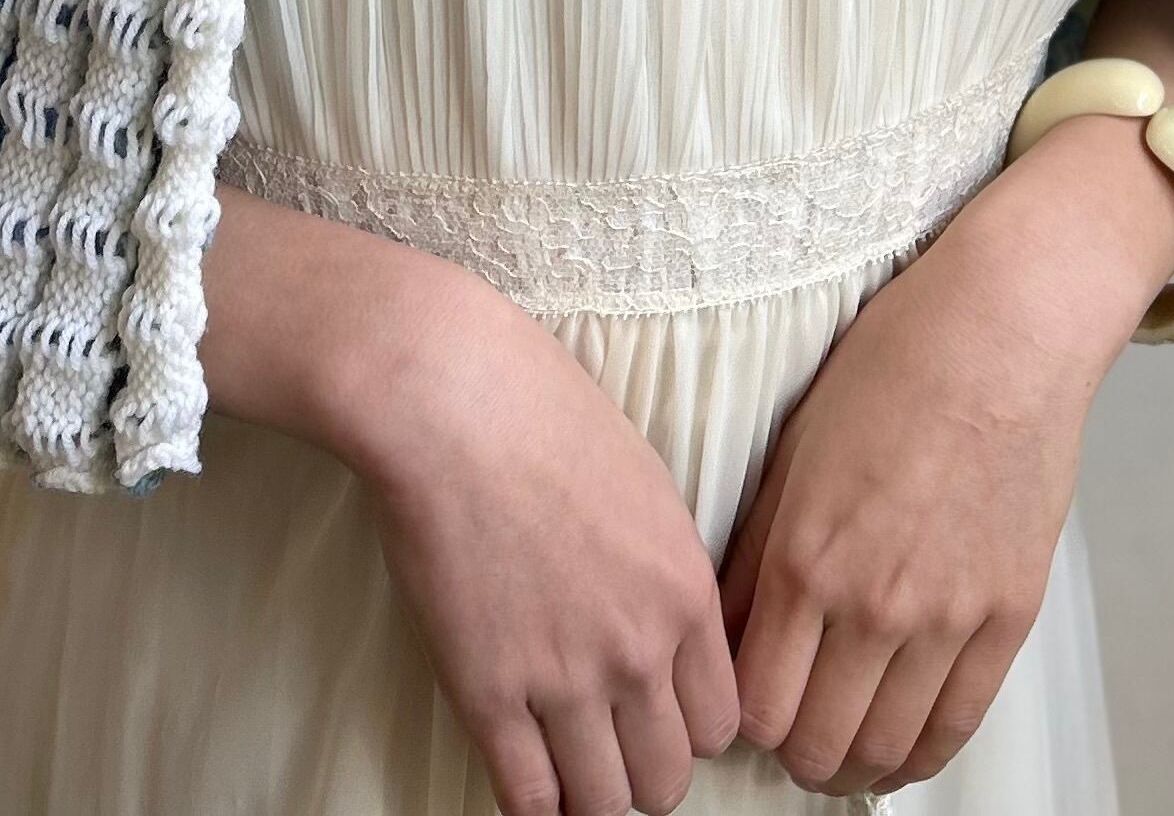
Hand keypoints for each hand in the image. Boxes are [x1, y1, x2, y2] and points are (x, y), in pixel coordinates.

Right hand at [351, 266, 741, 815]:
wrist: (452, 399)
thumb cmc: (540, 411)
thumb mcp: (644, 481)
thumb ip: (663, 567)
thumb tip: (661, 622)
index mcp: (685, 589)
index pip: (721, 721)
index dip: (686, 726)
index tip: (655, 715)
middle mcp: (639, 647)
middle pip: (667, 776)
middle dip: (640, 769)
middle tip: (607, 744)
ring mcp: (563, 676)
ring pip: (603, 804)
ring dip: (587, 795)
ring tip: (563, 762)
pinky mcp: (487, 691)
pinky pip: (528, 799)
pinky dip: (531, 803)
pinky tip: (520, 768)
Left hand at [716, 133, 1164, 797]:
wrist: (1001, 336)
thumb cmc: (893, 368)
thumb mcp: (794, 450)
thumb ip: (758, 550)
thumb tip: (726, 626)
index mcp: (805, 556)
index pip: (754, 701)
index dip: (737, 718)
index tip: (736, 705)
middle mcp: (873, 603)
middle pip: (814, 744)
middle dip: (790, 749)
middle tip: (785, 729)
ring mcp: (947, 618)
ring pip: (884, 751)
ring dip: (850, 764)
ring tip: (836, 745)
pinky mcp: (1008, 618)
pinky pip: (957, 726)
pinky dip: (918, 755)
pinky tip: (896, 747)